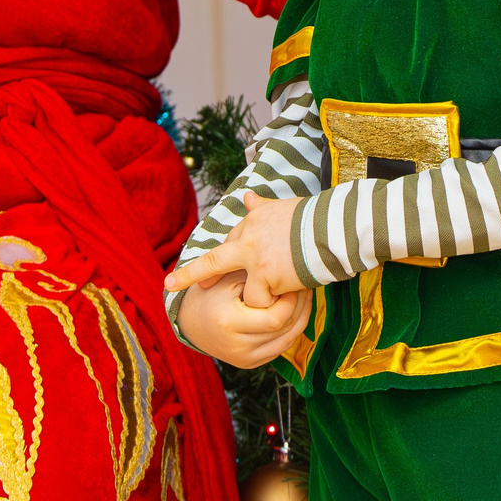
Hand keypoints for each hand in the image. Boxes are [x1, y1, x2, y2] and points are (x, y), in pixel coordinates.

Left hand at [164, 193, 305, 303]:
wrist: (331, 229)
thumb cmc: (314, 219)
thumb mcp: (284, 207)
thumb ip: (262, 206)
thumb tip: (246, 196)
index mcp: (252, 221)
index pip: (230, 244)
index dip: (219, 265)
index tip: (202, 278)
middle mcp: (248, 239)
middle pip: (214, 261)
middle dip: (190, 275)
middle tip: (169, 285)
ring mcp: (255, 259)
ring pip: (246, 291)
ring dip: (261, 297)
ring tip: (287, 291)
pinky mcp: (266, 276)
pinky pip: (261, 301)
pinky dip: (274, 304)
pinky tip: (290, 295)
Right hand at [175, 270, 311, 369]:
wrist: (190, 321)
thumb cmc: (211, 292)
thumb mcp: (229, 278)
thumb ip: (257, 279)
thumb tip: (291, 278)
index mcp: (230, 323)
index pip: (275, 319)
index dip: (291, 301)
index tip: (294, 282)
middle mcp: (237, 347)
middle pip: (284, 331)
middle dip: (299, 308)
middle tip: (305, 287)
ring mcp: (244, 359)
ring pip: (287, 341)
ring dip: (300, 319)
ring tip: (305, 298)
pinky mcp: (249, 364)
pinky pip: (280, 348)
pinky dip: (291, 331)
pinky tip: (296, 313)